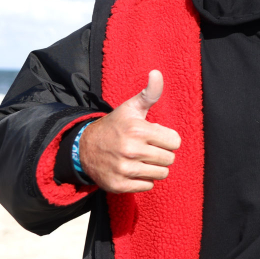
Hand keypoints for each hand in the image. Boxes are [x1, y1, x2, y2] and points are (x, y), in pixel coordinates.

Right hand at [79, 70, 181, 192]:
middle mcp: (130, 150)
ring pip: (161, 174)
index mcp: (137, 130)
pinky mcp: (119, 185)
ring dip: (154, 167)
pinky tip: (132, 170)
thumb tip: (157, 72)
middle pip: (169, 159)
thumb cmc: (115, 126)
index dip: (166, 138)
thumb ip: (150, 92)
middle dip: (161, 153)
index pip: (175, 142)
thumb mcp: (131, 107)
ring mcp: (124, 170)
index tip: (154, 136)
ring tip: (140, 159)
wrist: (84, 148)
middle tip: (146, 148)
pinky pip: (148, 186)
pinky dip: (143, 180)